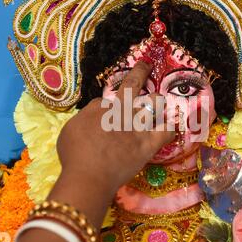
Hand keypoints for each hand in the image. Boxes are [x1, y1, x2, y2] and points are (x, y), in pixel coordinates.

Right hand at [52, 61, 174, 226]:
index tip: (109, 110)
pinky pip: (166, 132)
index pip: (106, 98)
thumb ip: (86, 116)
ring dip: (157, 100)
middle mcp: (122, 110)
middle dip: (141, 71)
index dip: (109, 103)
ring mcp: (138, 125)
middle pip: (133, 85)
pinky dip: (169, 129)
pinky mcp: (149, 144)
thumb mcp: (70, 129)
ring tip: (159, 100)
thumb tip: (97, 112)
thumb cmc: (74, 154)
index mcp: (101, 107)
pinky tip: (171, 129)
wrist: (89, 176)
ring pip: (155, 102)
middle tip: (146, 66)